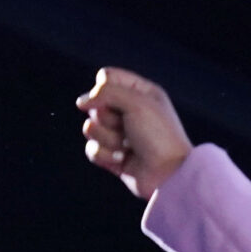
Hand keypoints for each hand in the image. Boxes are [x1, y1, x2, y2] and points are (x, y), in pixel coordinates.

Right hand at [77, 67, 193, 200]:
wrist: (169, 175)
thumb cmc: (159, 136)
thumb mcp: (137, 103)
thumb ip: (106, 92)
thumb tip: (81, 102)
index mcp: (141, 93)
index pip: (107, 76)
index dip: (104, 87)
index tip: (117, 100)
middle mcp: (130, 111)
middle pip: (94, 103)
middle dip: (107, 118)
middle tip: (128, 127)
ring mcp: (121, 134)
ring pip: (90, 128)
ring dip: (108, 138)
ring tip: (129, 146)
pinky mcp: (113, 155)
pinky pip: (92, 149)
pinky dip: (106, 155)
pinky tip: (123, 160)